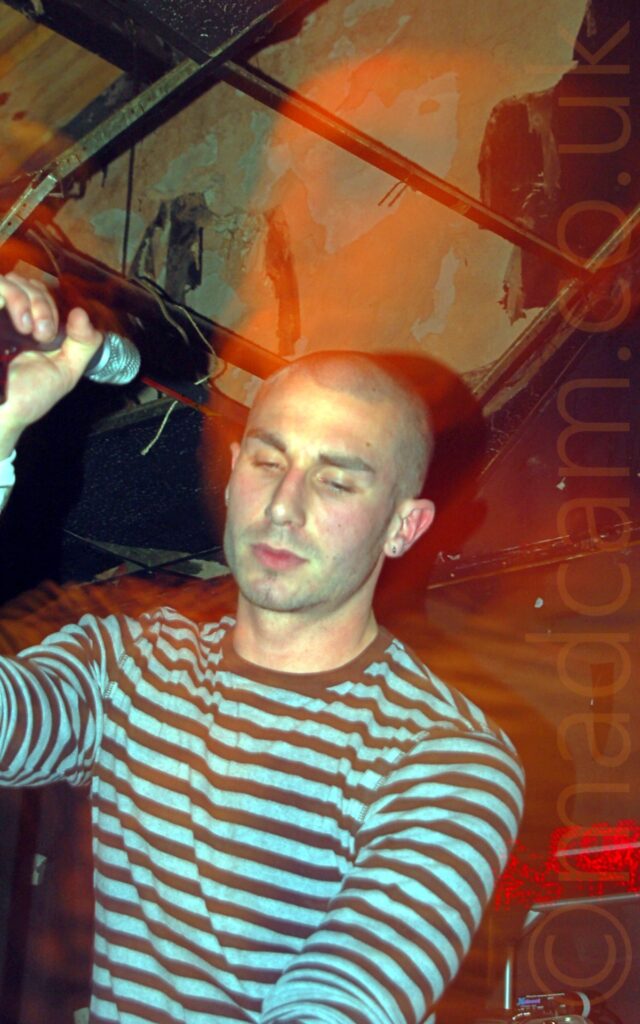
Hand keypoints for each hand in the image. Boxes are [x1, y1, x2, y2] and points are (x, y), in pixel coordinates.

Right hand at [0, 273, 102, 456]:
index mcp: (30, 326)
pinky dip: (15, 298)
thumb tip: (82, 313)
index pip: (41, 292)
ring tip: (33, 332)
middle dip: (45, 303)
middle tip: (45, 334)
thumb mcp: (65, 371)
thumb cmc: (28, 397)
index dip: (54, 302)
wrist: (3, 413)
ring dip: (32, 300)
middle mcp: (9, 316)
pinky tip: (21, 325)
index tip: (57, 331)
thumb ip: (82, 344)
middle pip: (28, 281)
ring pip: (12, 279)